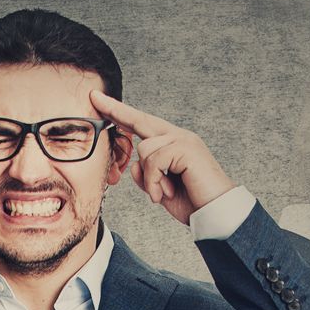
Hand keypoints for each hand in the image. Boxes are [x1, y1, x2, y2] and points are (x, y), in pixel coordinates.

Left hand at [89, 89, 235, 225]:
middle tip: (94, 97)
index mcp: (171, 143)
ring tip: (163, 192)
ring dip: (149, 178)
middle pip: (139, 120)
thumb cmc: (192, 201)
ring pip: (144, 149)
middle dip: (115, 109)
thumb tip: (133, 164)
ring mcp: (183, 140)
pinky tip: (165, 193)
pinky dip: (155, 181)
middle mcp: (178, 136)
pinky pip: (154, 160)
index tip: (99, 100)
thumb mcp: (160, 188)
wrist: (216, 213)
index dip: (120, 112)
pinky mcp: (186, 148)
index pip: (141, 123)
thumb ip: (146, 174)